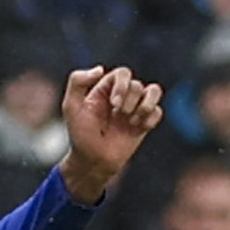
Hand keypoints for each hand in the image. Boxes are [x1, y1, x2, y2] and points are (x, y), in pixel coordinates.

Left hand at [56, 66, 162, 201]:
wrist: (93, 160)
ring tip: (132, 120)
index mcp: (105, 89)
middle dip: (130, 100)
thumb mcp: (71, 107)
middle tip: (119, 114)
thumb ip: (77, 82)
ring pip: (154, 90)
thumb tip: (100, 68)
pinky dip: (150, 119)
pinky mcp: (145, 122)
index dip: (122, 85)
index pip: (123, 73)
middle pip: (137, 84)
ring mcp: (135, 108)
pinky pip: (158, 111)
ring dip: (145, 105)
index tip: (113, 103)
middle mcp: (122, 95)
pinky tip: (138, 128)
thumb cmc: (80, 134)